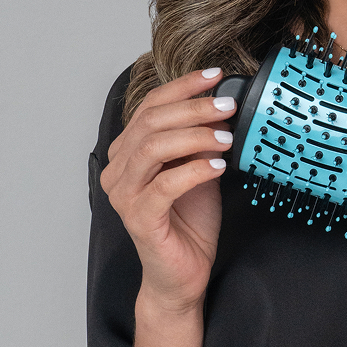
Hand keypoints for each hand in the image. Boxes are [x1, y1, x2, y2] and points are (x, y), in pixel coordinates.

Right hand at [100, 68, 234, 313]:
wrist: (185, 271)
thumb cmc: (190, 218)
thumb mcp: (200, 166)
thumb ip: (202, 138)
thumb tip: (222, 104)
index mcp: (128, 152)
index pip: (150, 106)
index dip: (182, 87)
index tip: (215, 76)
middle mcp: (118, 170)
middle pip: (150, 123)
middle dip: (193, 108)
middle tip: (228, 106)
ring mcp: (124, 196)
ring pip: (153, 149)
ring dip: (195, 137)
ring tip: (226, 138)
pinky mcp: (139, 219)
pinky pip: (164, 185)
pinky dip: (195, 170)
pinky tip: (218, 166)